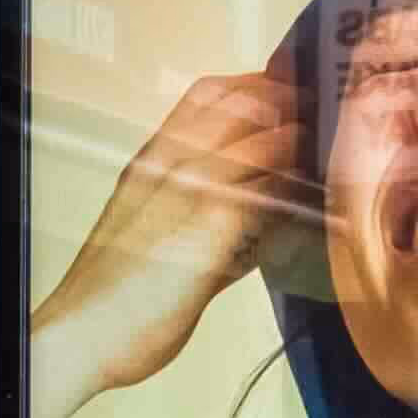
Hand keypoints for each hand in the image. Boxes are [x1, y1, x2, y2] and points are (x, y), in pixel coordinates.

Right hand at [30, 70, 305, 417]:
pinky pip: (274, 188)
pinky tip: (321, 204)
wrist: (84, 332)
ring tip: (333, 162)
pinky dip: (301, 190)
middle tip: (325, 123)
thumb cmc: (113, 293)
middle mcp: (171, 160)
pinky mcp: (216, 221)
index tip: (292, 97)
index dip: (257, 85)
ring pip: (268, 139)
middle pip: (246, 102)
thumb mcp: (149, 228)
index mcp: (150, 157)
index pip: (209, 92)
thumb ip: (198, 208)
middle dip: (294, 104)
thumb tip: (255, 208)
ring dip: (306, 147)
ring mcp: (194, 185)